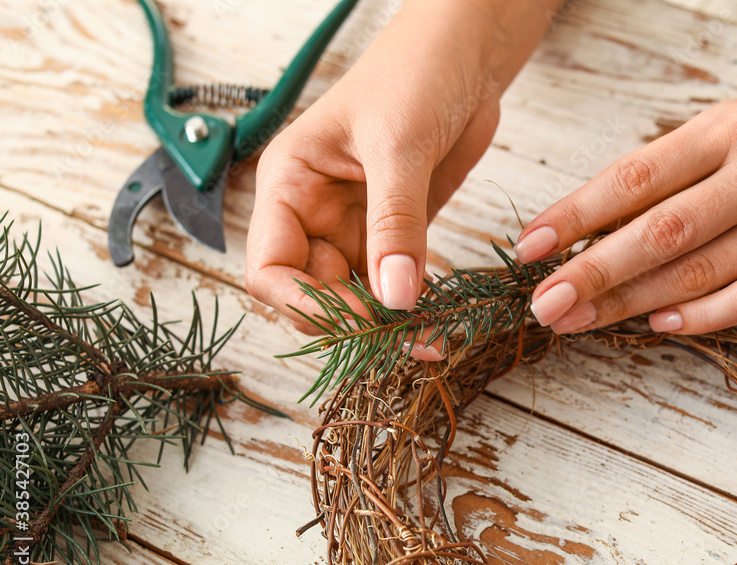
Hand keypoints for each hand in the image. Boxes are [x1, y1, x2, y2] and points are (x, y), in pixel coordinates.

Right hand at [245, 1, 551, 358]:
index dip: (306, 305)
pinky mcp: (397, 230)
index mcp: (289, 184)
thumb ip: (395, 223)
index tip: (360, 320)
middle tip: (405, 338)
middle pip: (313, 292)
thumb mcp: (398, 145)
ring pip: (356, 295)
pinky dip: (413, 304)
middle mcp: (314, 211)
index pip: (270, 269)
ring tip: (428, 340)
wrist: (466, 51)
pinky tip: (438, 320)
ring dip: (387, 323)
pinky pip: (394, 282)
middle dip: (353, 322)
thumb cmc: (414, 72)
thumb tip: (394, 299)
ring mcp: (356, 224)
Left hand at [514, 91, 736, 335]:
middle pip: (662, 233)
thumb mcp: (726, 130)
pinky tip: (655, 324)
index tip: (530, 246)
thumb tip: (587, 226)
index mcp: (728, 131)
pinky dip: (699, 316)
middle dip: (593, 272)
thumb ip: (665, 172)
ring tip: (577, 321)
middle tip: (543, 303)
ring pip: (697, 274)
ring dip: (629, 303)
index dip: (576, 215)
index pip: (635, 179)